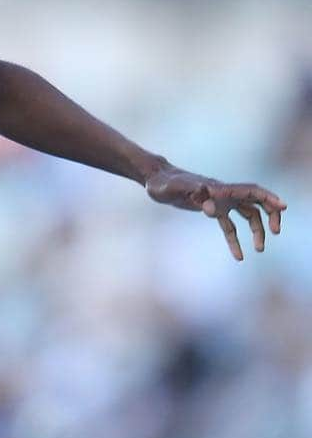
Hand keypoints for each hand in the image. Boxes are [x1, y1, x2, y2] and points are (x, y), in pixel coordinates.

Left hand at [145, 164, 286, 260]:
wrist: (155, 181)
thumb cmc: (163, 183)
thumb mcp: (175, 187)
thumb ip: (193, 191)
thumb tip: (210, 201)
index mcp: (219, 188)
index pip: (251, 191)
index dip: (269, 198)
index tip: (283, 208)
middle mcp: (224, 194)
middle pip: (255, 203)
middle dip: (269, 215)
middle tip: (275, 232)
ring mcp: (219, 202)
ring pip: (246, 216)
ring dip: (256, 231)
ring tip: (259, 250)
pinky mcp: (211, 210)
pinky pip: (229, 227)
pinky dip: (234, 241)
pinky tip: (239, 257)